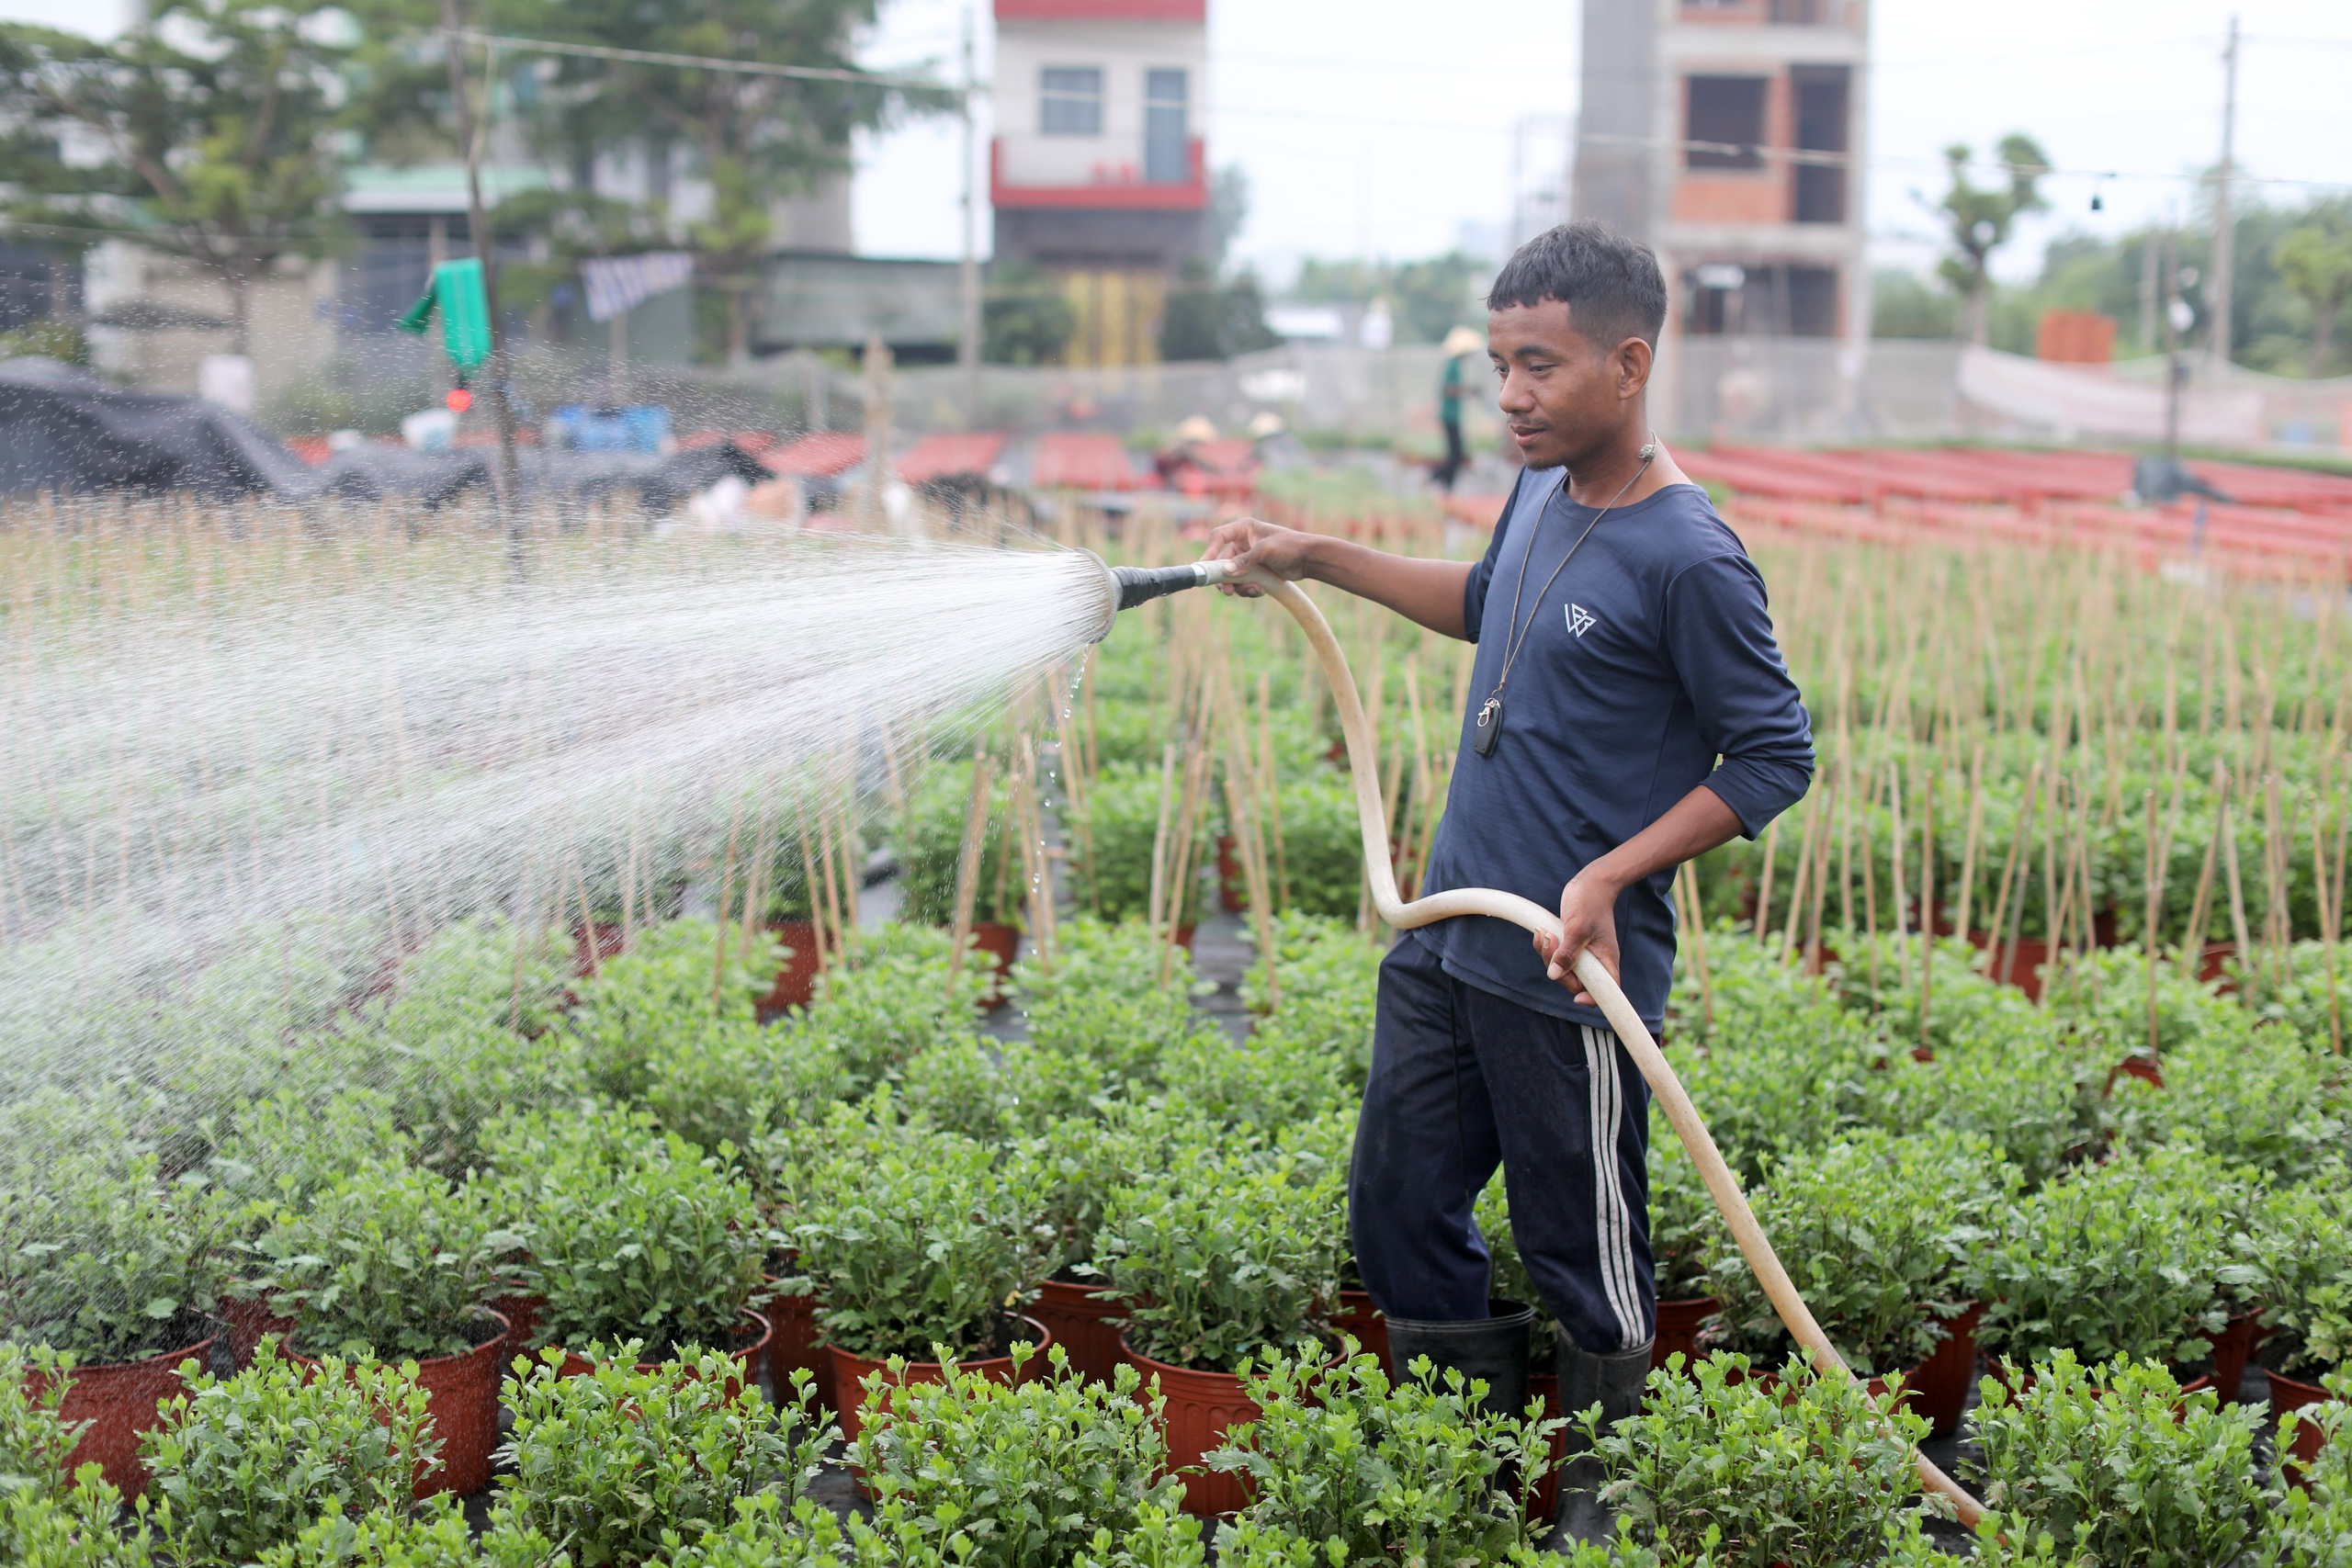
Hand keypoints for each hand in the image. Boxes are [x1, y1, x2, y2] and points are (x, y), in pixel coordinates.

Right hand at [1201, 517, 1316, 597]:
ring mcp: (1247, 559)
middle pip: (1221, 561)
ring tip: (1255, 590)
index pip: (1218, 537)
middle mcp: (1242, 543)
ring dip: (1239, 586)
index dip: (1209, 551)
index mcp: (1243, 529)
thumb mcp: (1266, 551)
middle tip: (1227, 591)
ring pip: (1231, 576)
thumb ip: (1246, 560)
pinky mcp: (1254, 572)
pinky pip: (1242, 583)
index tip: (1205, 568)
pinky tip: (1261, 590)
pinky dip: (1248, 589)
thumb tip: (1226, 571)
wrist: (1309, 559)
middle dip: (1224, 577)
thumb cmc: (1290, 546)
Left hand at [1533, 870, 1622, 1007]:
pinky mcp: (1571, 945)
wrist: (1590, 884)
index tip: (1576, 997)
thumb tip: (1555, 975)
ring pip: (1561, 969)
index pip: (1605, 990)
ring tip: (1545, 933)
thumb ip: (1567, 953)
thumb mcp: (1577, 928)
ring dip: (1548, 955)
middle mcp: (1595, 961)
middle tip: (1551, 943)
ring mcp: (1583, 954)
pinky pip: (1555, 956)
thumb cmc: (1590, 903)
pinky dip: (1546, 947)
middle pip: (1574, 982)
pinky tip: (1541, 932)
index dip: (1592, 999)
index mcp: (1605, 960)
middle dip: (1558, 968)